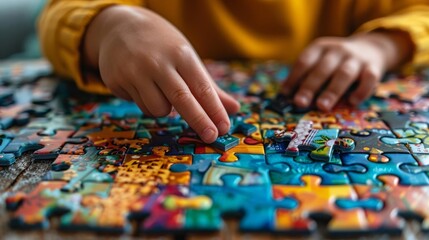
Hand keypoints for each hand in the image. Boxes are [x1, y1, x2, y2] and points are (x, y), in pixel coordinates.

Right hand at [83, 6, 239, 142]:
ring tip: (160, 90)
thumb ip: (209, 87)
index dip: (214, 110)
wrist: (119, 26)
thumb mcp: (187, 58)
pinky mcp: (117, 80)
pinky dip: (147, 102)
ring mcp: (135, 71)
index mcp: (180, 54)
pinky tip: (142, 85)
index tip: (225, 127)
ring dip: (164, 109)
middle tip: (211, 136)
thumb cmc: (162, 46)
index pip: (202, 87)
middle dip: (199, 120)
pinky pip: (140, 106)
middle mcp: (157, 62)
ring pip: (158, 109)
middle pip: (182, 99)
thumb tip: (234, 109)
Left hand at [282, 32, 412, 110]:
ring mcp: (356, 58)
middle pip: (322, 69)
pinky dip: (362, 90)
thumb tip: (285, 93)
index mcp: (321, 47)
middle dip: (310, 86)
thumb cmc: (336, 61)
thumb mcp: (320, 61)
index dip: (294, 77)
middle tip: (300, 103)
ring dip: (332, 91)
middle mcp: (338, 50)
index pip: (305, 61)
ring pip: (344, 74)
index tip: (286, 93)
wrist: (371, 47)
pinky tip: (352, 102)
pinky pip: (369, 78)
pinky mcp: (373, 67)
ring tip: (322, 106)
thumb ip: (305, 75)